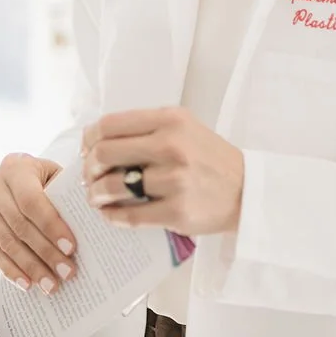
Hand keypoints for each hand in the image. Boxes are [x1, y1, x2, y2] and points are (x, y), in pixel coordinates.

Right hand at [0, 152, 77, 292]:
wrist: (22, 179)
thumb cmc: (49, 181)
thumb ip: (66, 198)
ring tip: (51, 285)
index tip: (71, 248)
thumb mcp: (58, 180)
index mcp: (15, 166)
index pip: (31, 201)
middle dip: (45, 252)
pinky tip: (28, 284)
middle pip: (19, 225)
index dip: (51, 226)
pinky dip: (11, 270)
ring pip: (6, 242)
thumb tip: (85, 231)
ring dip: (30, 267)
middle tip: (66, 273)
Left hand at [80, 106, 243, 236]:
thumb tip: (97, 142)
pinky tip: (110, 213)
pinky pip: (130, 215)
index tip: (88, 149)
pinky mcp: (177, 211)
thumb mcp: (184, 128)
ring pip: (113, 186)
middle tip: (90, 177)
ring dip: (96, 194)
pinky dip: (112, 216)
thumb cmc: (209, 159)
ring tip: (97, 197)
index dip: (90, 139)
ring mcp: (175, 180)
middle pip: (105, 153)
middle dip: (89, 168)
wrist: (247, 191)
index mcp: (171, 120)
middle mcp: (172, 146)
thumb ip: (146, 129)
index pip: (110, 124)